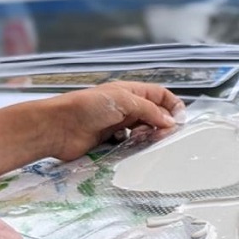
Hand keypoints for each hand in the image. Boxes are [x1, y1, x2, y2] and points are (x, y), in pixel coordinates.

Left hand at [32, 82, 185, 161]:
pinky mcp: (112, 141)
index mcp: (130, 92)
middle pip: (155, 115)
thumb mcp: (124, 101)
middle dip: (162, 124)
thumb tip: (171, 122)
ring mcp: (119, 124)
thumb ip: (150, 110)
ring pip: (145, 131)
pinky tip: (129, 146)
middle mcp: (126, 107)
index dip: (173, 105)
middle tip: (162, 134)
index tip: (180, 120)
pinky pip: (132, 145)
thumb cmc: (87, 107)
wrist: (58, 127)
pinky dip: (135, 147)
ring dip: (148, 136)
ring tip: (143, 139)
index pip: (160, 95)